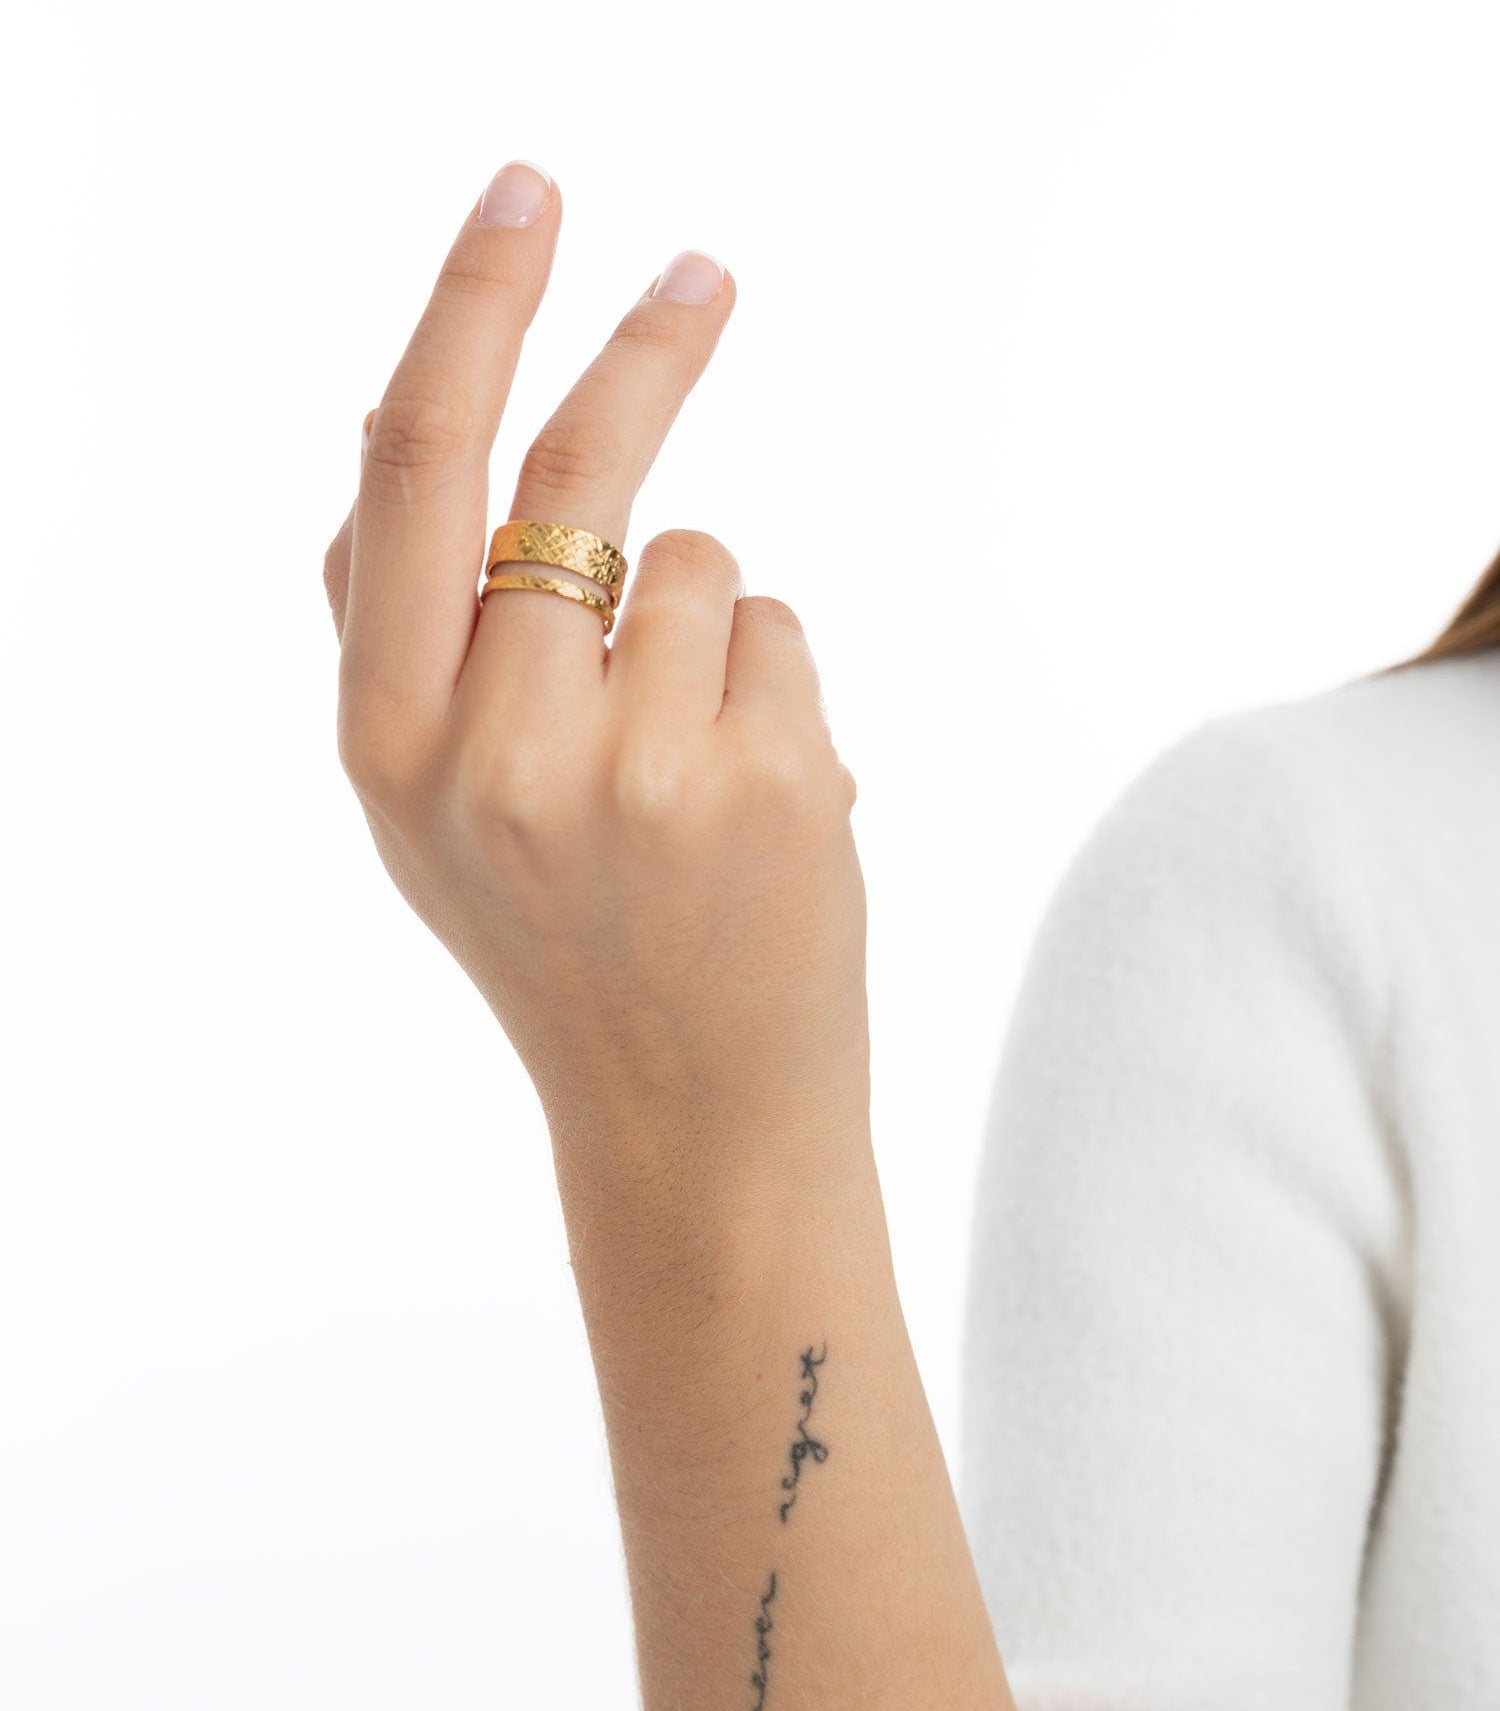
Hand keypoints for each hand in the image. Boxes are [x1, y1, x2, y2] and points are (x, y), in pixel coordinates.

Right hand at [322, 164, 867, 1174]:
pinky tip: (754, 804)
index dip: (466, 314)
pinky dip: (772, 688)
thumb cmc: (565, 938)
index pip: (412, 471)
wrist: (689, 1112)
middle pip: (563, 471)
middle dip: (635, 352)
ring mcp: (632, 767)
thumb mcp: (430, 804)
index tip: (525, 208)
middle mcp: (492, 748)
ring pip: (698, 560)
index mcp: (388, 743)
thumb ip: (407, 633)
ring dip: (708, 630)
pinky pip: (777, 629)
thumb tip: (406, 423)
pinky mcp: (761, 781)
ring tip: (692, 771)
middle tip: (700, 275)